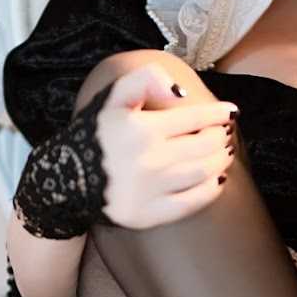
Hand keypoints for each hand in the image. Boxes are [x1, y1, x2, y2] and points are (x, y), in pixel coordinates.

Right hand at [96, 66, 238, 228]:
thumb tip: (181, 94)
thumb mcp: (112, 98)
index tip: (231, 112)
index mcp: (141, 128)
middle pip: (204, 147)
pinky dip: (210, 190)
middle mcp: (148, 160)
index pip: (194, 118)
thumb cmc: (95, 135)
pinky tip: (216, 180)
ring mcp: (149, 190)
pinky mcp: (147, 215)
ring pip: (203, 173)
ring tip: (223, 153)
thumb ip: (145, 80)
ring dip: (220, 161)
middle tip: (224, 134)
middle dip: (220, 137)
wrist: (65, 179)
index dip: (217, 114)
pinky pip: (191, 203)